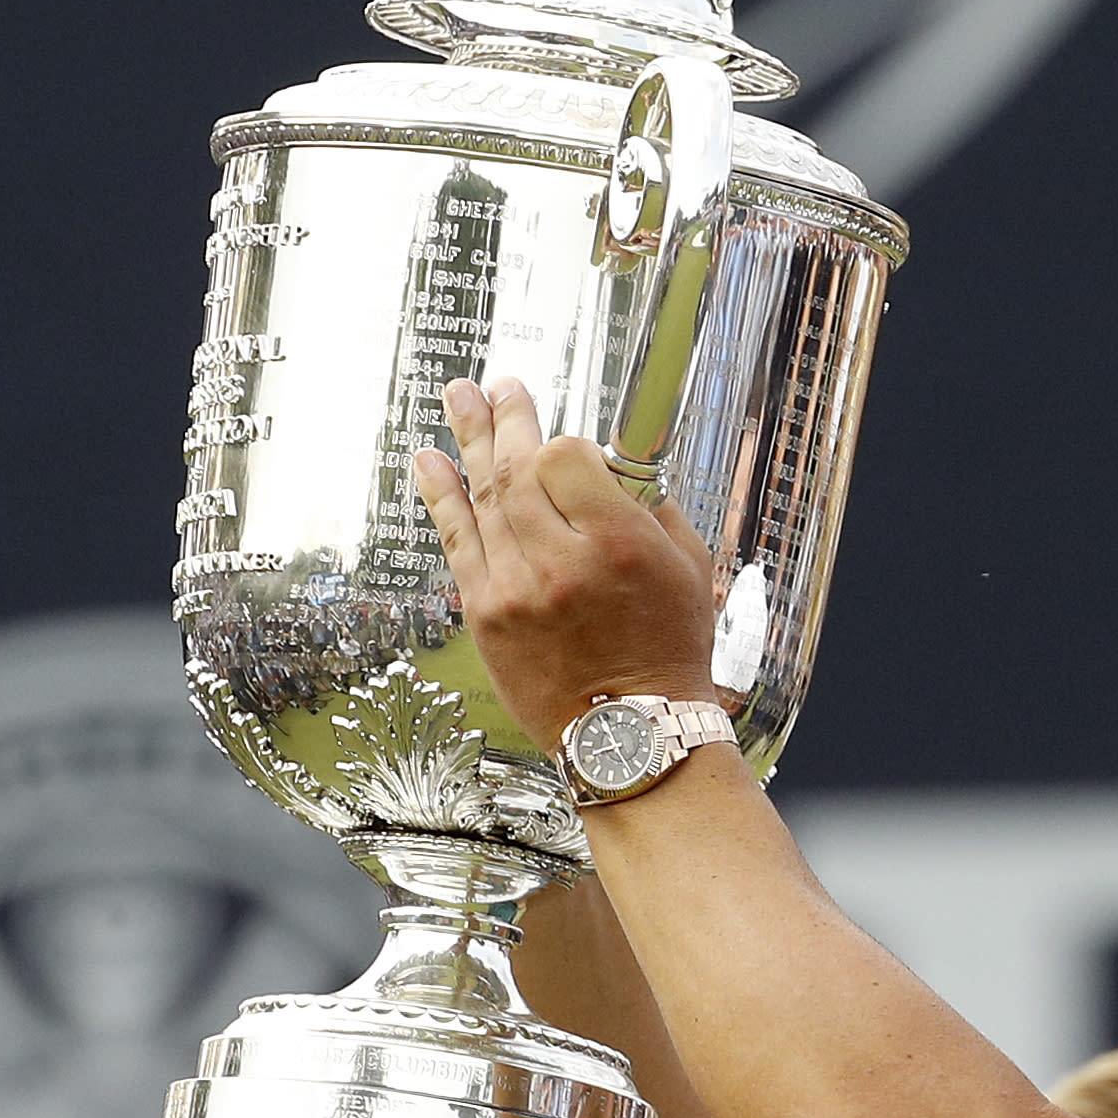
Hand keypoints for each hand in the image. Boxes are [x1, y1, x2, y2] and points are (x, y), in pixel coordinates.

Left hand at [410, 375, 718, 750]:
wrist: (630, 733)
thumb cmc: (667, 649)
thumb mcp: (688, 566)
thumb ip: (649, 505)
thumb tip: (610, 461)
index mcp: (617, 544)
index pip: (567, 457)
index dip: (566, 444)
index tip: (571, 447)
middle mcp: (559, 562)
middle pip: (518, 468)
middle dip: (506, 419)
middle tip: (500, 385)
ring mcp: (514, 588)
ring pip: (482, 496)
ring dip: (468, 440)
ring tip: (459, 395)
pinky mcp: (486, 613)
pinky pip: (457, 540)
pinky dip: (441, 495)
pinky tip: (429, 459)